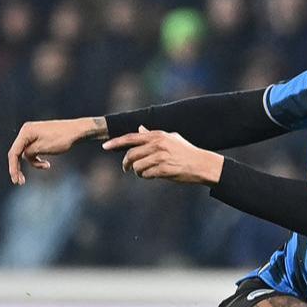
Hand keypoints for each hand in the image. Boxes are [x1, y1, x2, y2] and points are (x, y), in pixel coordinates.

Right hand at [7, 117, 104, 184]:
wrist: (77, 131)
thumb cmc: (61, 138)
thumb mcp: (43, 148)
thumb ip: (29, 153)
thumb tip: (23, 157)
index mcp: (26, 132)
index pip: (14, 152)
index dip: (13, 168)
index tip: (16, 181)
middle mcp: (27, 131)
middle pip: (18, 153)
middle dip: (19, 168)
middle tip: (21, 182)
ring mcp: (32, 134)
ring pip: (26, 153)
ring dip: (33, 163)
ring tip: (47, 166)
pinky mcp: (38, 138)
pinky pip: (33, 151)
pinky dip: (38, 158)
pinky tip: (47, 164)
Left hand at [102, 126, 223, 185]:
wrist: (202, 164)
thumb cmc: (186, 151)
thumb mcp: (171, 138)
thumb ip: (153, 135)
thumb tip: (140, 129)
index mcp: (158, 135)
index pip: (131, 137)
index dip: (116, 142)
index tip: (105, 147)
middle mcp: (158, 144)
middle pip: (131, 154)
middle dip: (126, 163)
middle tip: (126, 168)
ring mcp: (161, 157)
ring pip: (137, 167)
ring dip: (137, 172)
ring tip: (143, 173)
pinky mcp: (164, 169)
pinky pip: (146, 175)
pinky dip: (146, 177)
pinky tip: (152, 175)